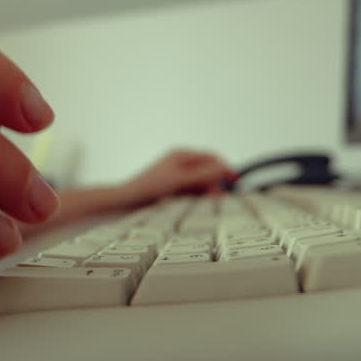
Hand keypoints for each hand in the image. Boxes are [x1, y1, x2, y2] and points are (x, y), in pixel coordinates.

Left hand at [118, 149, 234, 207]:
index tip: (235, 179)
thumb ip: (202, 174)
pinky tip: (200, 205)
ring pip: (200, 182)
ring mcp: (176, 176)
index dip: (224, 167)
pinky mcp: (172, 188)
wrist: (125, 201)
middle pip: (206, 170)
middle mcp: (179, 163)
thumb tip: (223, 169)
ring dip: (207, 190)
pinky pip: (191, 190)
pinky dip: (198, 196)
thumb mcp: (179, 181)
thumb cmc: (148, 187)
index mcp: (181, 155)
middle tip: (223, 196)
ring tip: (212, 202)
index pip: (210, 157)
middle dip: (216, 181)